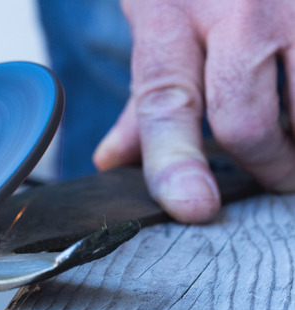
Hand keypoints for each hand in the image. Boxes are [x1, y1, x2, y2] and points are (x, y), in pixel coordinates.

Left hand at [94, 0, 294, 222]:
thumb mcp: (155, 14)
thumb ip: (148, 95)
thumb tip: (114, 161)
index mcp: (168, 13)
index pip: (166, 100)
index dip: (176, 161)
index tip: (194, 207)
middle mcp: (236, 7)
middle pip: (246, 118)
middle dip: (266, 166)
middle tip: (275, 176)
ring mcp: (294, 3)